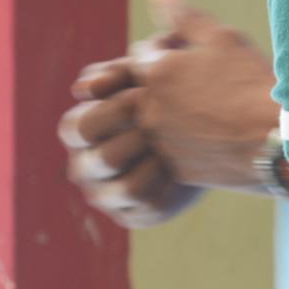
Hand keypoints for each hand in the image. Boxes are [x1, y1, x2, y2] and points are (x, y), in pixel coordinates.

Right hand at [58, 59, 192, 227]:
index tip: (146, 95)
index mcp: (77, 132)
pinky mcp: (132, 215)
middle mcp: (83, 167)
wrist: (211, 129)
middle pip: (105, 159)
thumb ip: (116, 73)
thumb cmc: (169, 94)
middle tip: (170, 122)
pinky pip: (149, 204)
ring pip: (127, 187)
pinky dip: (171, 182)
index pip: (80, 128)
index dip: (115, 111)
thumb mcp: (144, 75)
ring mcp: (105, 195)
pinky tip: (186, 162)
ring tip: (179, 142)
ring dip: (158, 161)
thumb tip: (83, 91)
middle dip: (142, 137)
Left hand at [59, 0, 278, 226]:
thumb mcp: (223, 40)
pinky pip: (171, 149)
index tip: (193, 52)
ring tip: (211, 106)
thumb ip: (187, 20)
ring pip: (156, 119)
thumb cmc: (252, 83)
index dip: (167, 48)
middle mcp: (146, 108)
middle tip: (203, 80)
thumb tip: (160, 1)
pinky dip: (185, 139)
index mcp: (155, 73)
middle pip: (145, 87)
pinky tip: (215, 132)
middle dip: (167, 80)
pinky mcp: (174, 167)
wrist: (278, 139)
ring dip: (174, 110)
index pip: (141, 53)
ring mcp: (158, 141)